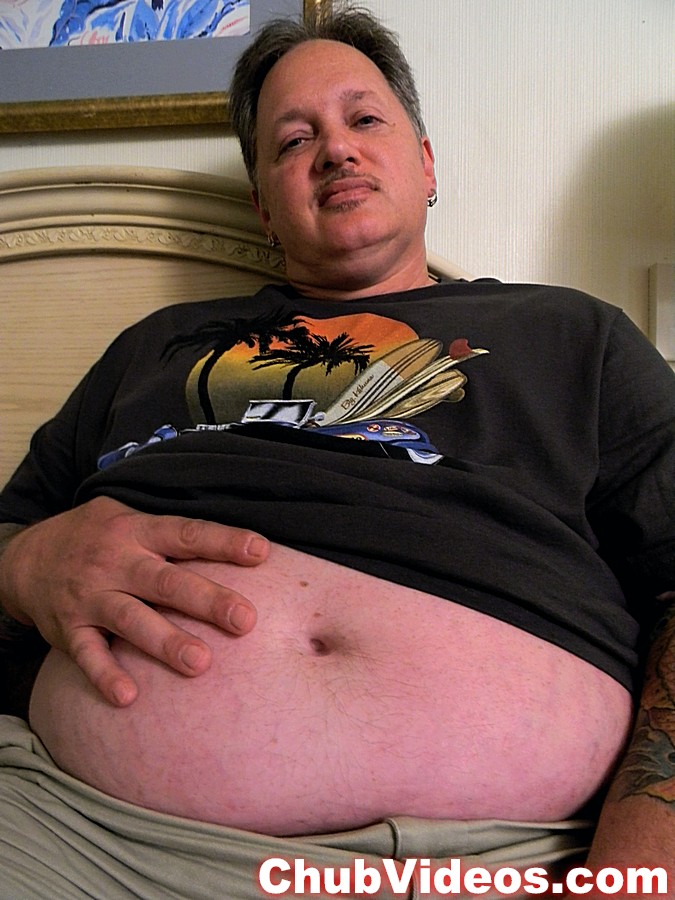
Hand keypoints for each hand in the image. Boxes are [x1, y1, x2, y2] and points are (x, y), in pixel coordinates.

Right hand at [0, 496, 269, 706]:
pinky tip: (128, 696)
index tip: (260, 551)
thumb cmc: (97, 537)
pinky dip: (105, 675)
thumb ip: (175, 534)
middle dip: (206, 600)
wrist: (25, 557)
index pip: (186, 534)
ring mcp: (91, 596)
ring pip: (131, 619)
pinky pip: (87, 654)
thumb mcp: (130, 518)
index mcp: (138, 531)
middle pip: (166, 581)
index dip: (223, 541)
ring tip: (200, 664)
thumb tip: (246, 548)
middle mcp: (116, 562)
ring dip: (165, 642)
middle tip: (245, 620)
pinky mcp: (69, 628)